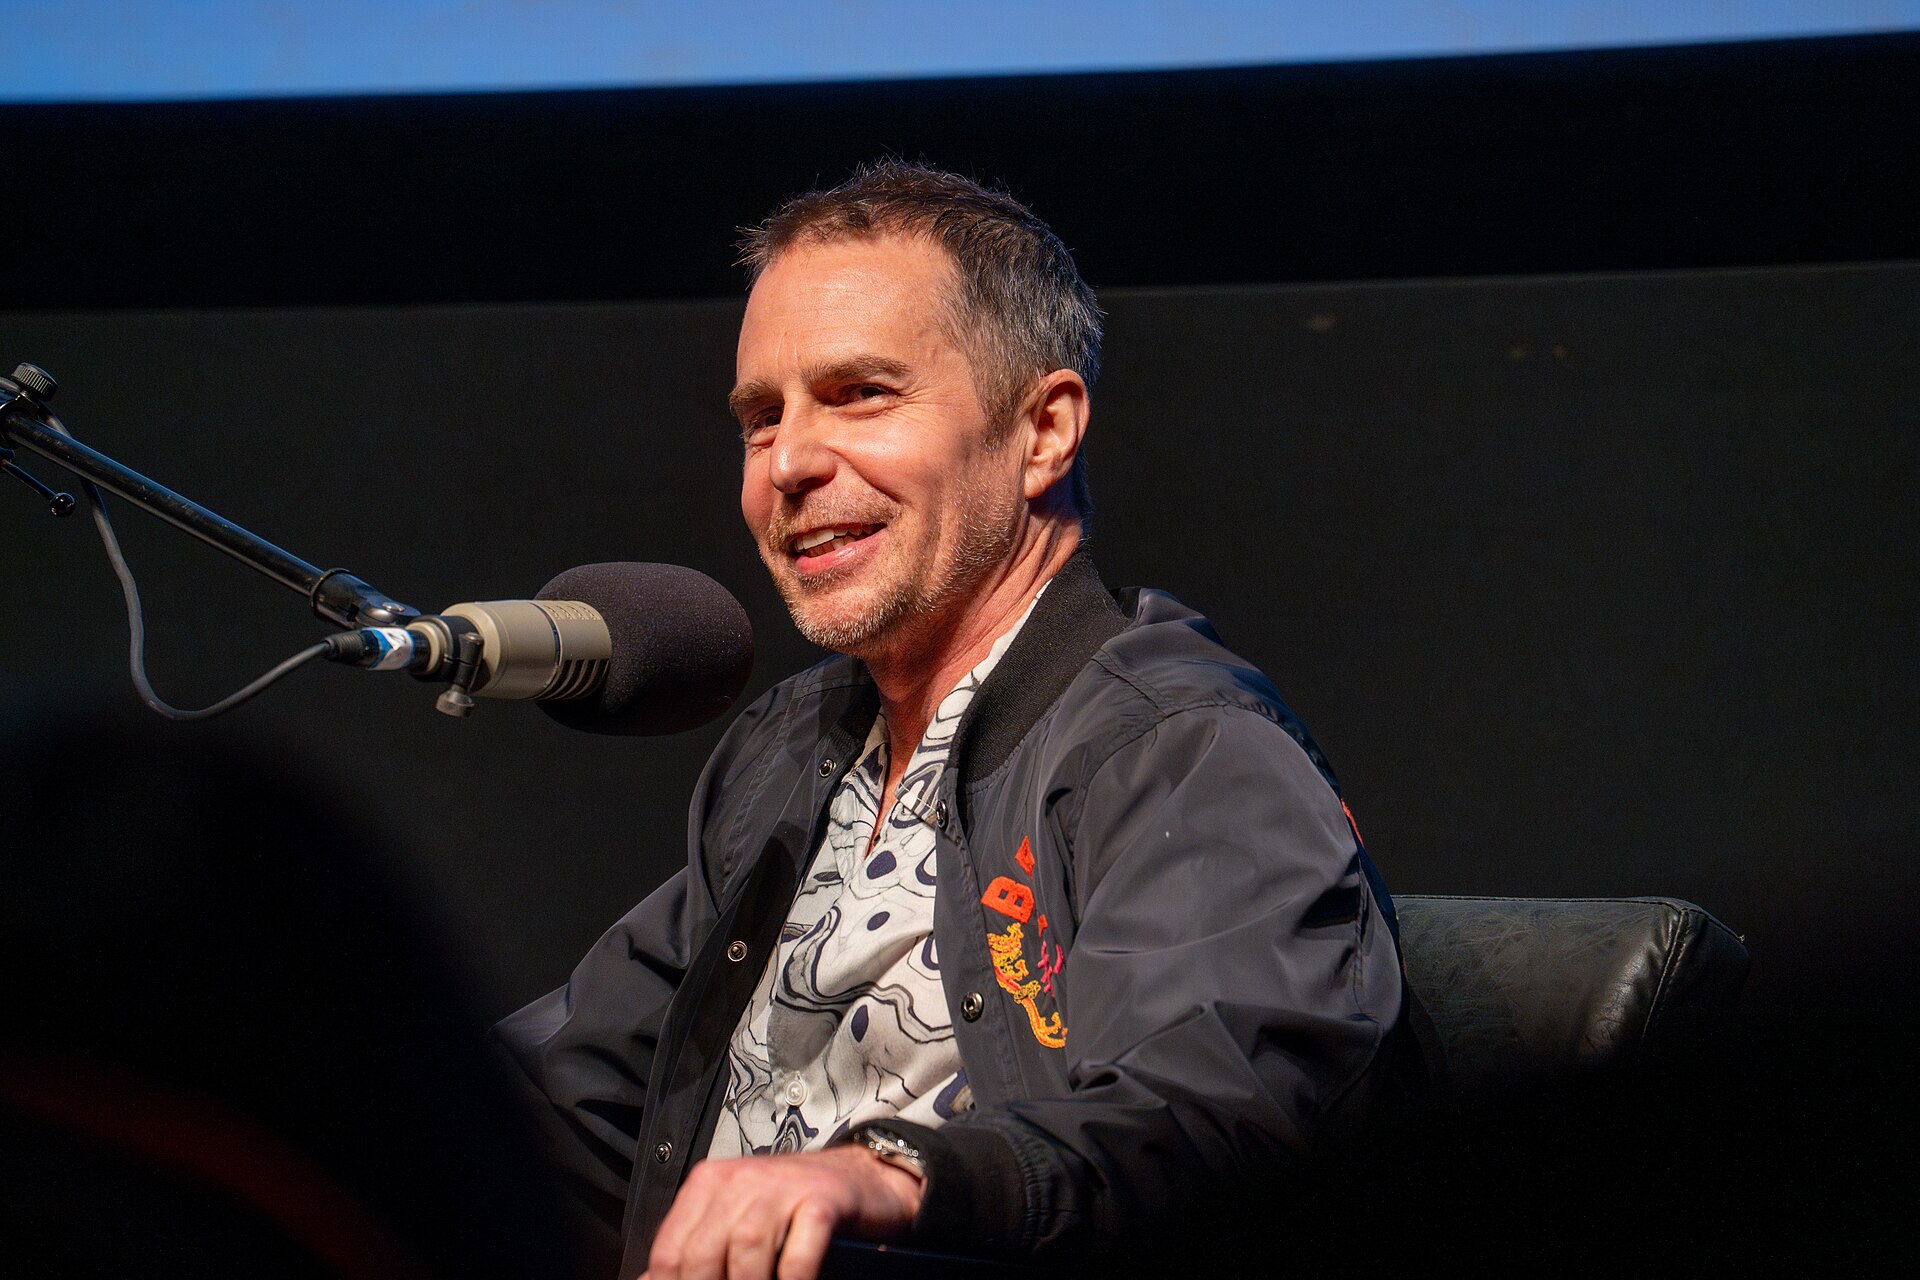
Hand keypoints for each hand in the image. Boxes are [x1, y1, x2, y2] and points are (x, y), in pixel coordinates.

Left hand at [640, 1143, 923, 1279]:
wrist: (862, 1176)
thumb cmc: (795, 1206)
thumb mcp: (738, 1218)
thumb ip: (699, 1247)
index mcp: (710, 1184)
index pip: (670, 1252)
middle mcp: (741, 1180)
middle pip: (703, 1253)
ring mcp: (783, 1188)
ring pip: (746, 1249)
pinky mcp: (822, 1199)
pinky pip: (798, 1251)